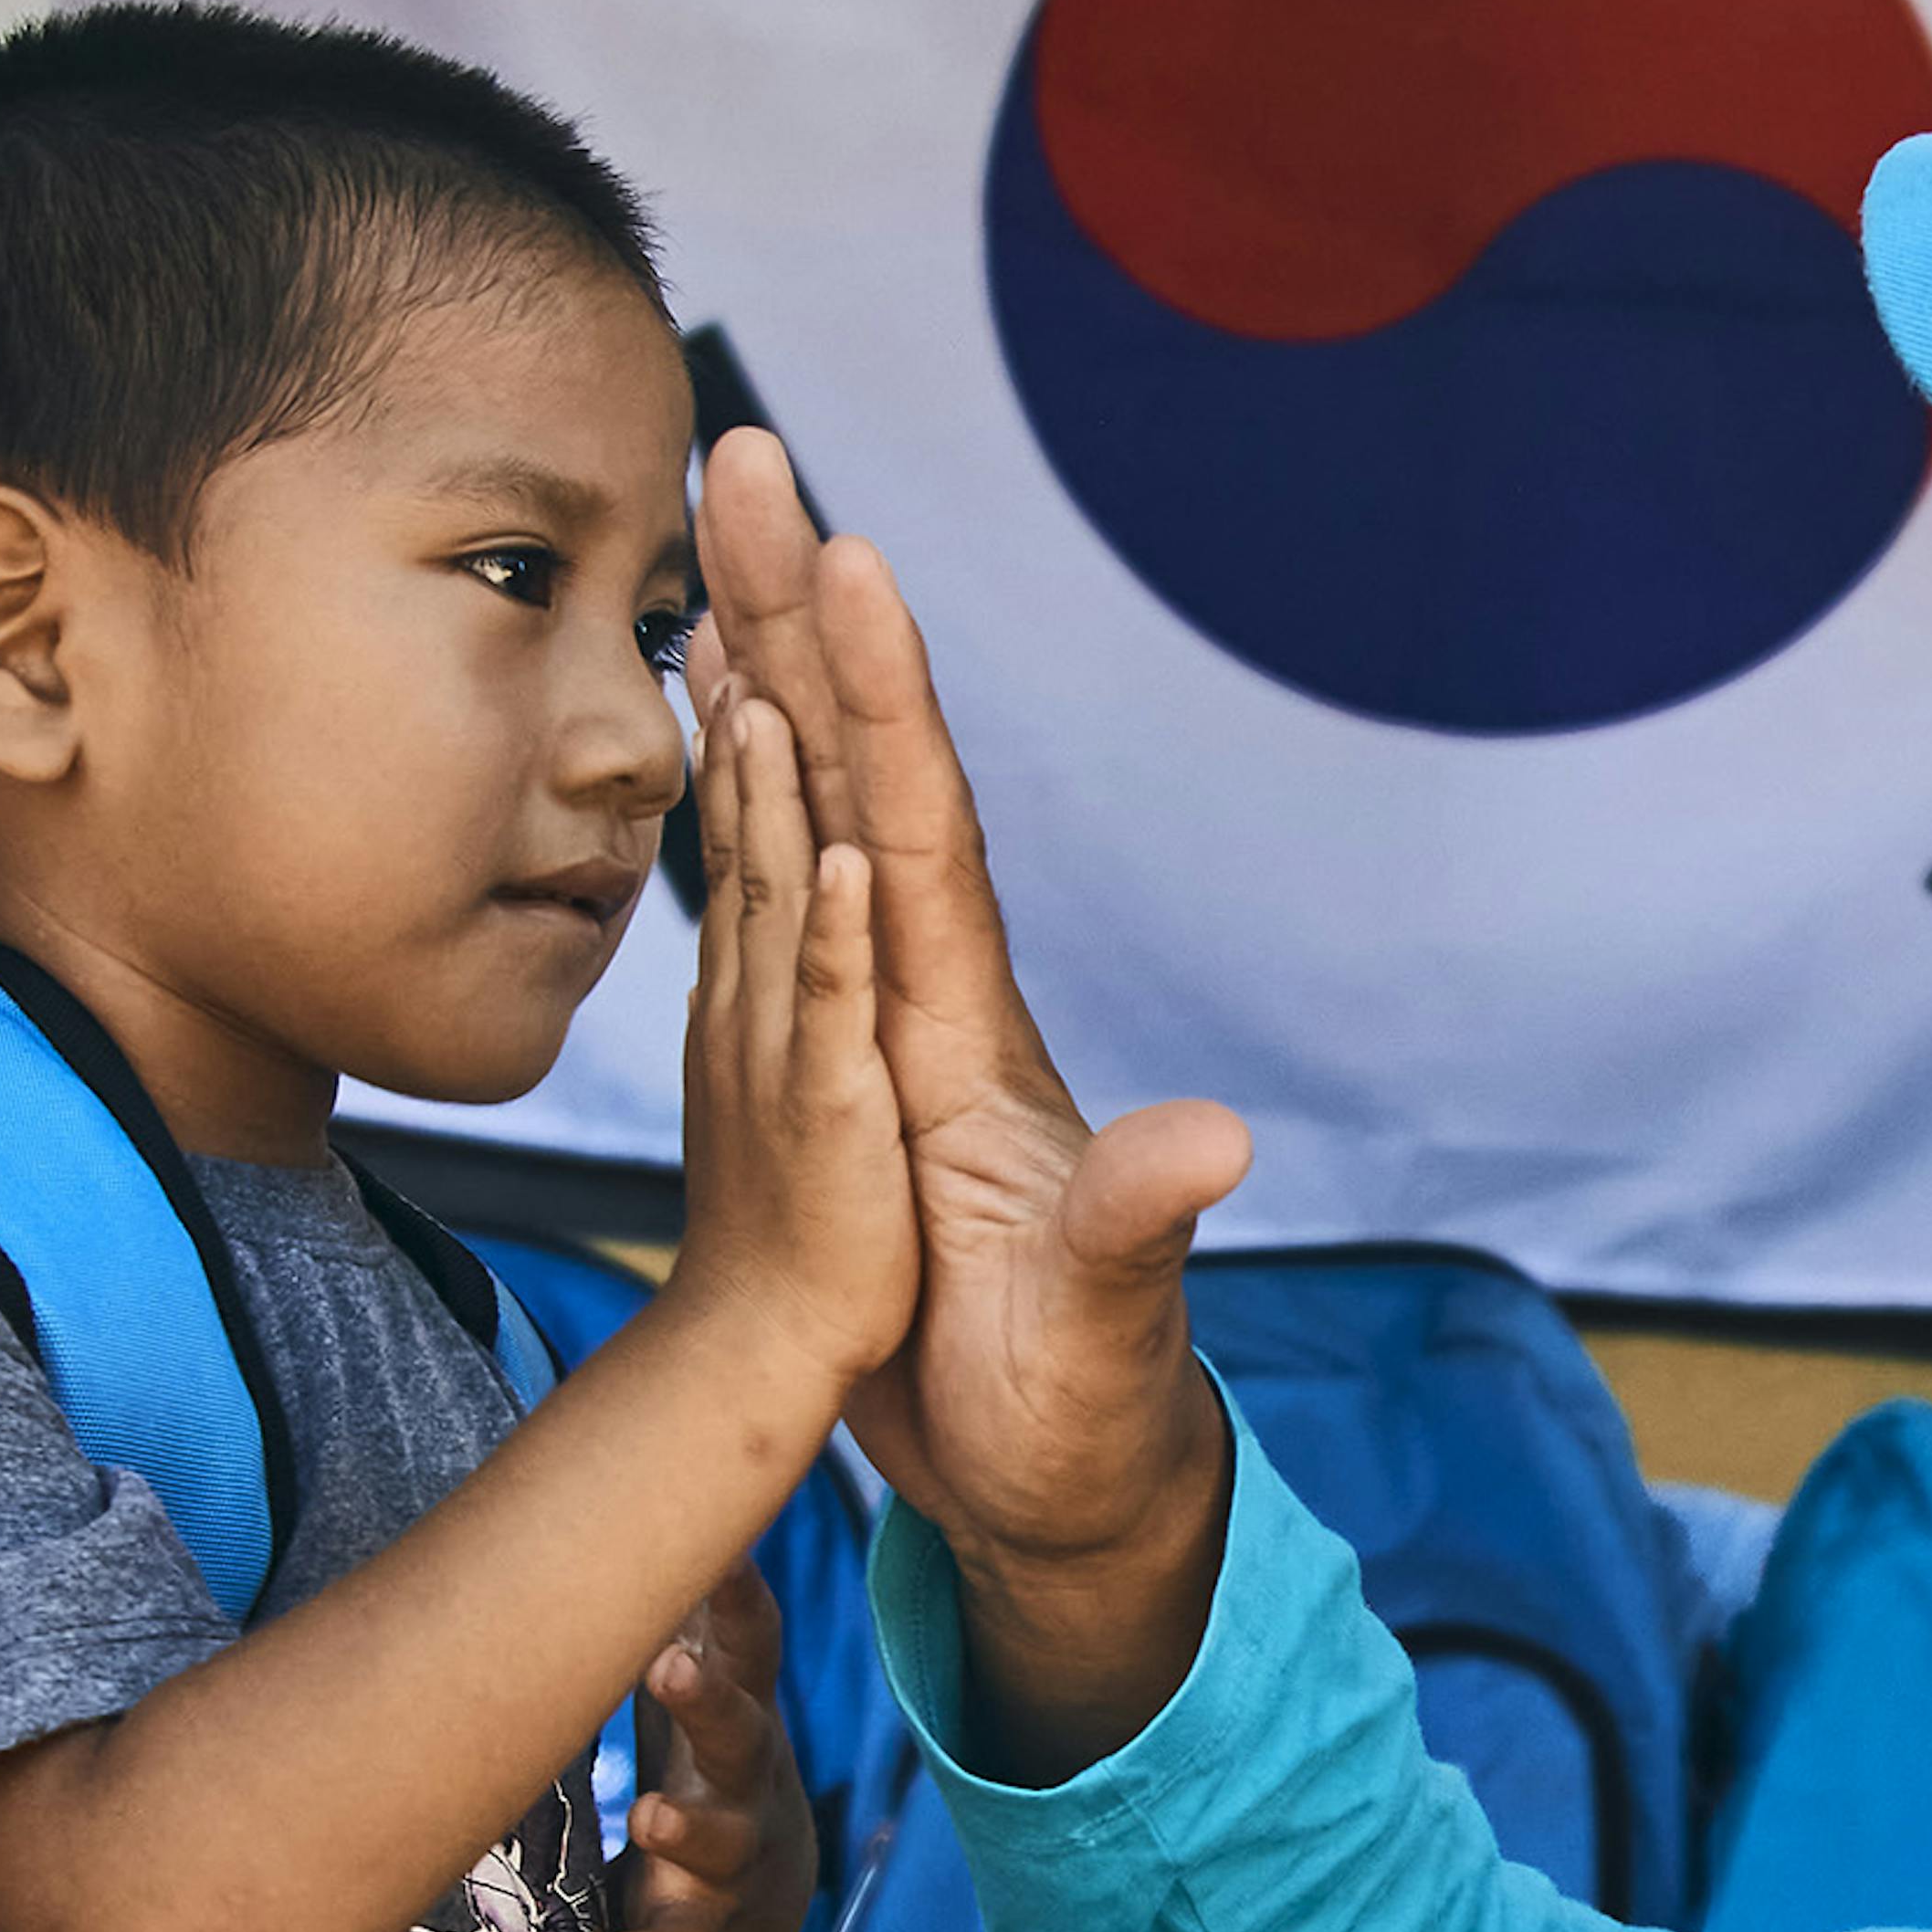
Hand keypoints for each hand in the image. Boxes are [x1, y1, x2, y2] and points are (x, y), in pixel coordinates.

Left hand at [596, 1565, 816, 1931]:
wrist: (751, 1905)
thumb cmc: (706, 1763)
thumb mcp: (704, 1684)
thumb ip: (690, 1602)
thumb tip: (652, 1466)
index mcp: (741, 1711)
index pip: (751, 1649)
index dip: (741, 1599)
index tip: (723, 1550)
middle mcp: (747, 1782)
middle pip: (740, 1735)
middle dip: (709, 1700)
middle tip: (669, 1665)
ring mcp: (733, 1863)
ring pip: (719, 1845)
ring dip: (686, 1830)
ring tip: (652, 1818)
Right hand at [691, 432, 1245, 1572]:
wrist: (1070, 1476)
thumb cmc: (1083, 1412)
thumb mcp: (1110, 1327)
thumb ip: (1144, 1232)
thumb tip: (1215, 1148)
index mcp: (964, 1040)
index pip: (927, 836)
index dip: (890, 704)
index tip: (853, 559)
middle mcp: (929, 1000)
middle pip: (864, 770)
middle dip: (804, 612)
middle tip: (745, 454)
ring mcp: (888, 1023)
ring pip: (821, 805)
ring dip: (770, 666)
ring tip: (716, 539)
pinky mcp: (848, 1065)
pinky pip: (787, 886)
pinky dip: (752, 789)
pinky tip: (725, 725)